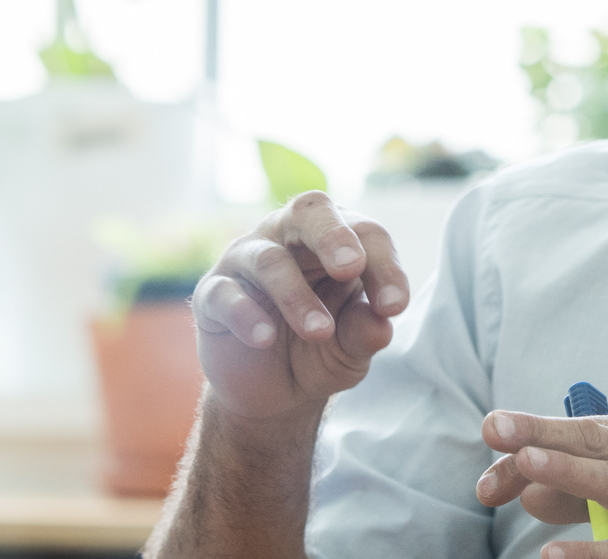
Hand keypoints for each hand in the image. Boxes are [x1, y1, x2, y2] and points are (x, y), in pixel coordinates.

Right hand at [192, 191, 409, 424]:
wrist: (273, 395)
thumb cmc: (319, 352)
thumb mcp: (350, 350)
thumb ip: (364, 333)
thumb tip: (380, 323)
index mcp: (335, 241)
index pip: (365, 233)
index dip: (384, 265)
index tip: (394, 306)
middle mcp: (289, 238)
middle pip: (310, 211)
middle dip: (334, 236)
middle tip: (351, 267)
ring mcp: (246, 261)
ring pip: (269, 260)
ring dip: (297, 296)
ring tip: (319, 331)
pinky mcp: (213, 294)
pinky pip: (226, 295)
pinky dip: (247, 316)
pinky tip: (265, 340)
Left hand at [471, 413, 607, 558]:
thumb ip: (575, 491)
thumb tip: (523, 490)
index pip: (584, 429)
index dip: (535, 430)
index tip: (491, 434)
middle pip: (597, 442)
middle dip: (544, 432)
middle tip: (494, 427)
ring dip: (569, 470)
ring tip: (526, 463)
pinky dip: (590, 552)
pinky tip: (552, 554)